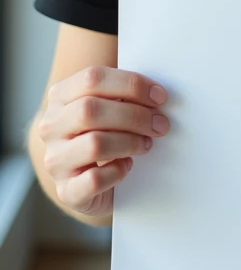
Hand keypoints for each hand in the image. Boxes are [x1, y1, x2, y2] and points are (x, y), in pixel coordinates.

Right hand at [37, 65, 169, 217]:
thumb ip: (123, 94)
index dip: (131, 84)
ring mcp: (55, 160)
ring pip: (94, 144)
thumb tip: (156, 94)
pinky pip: (95, 179)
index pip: (92, 78)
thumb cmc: (106, 132)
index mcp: (60, 96)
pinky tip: (126, 165)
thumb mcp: (109, 106)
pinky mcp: (66, 191)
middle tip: (160, 123)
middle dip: (134, 115)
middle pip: (91, 110)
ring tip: (146, 143)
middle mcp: (51, 126)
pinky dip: (118, 171)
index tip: (159, 96)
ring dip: (131, 142)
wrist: (88, 179)